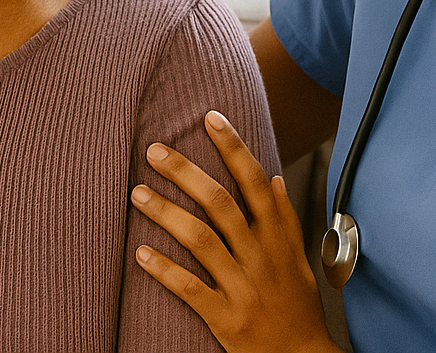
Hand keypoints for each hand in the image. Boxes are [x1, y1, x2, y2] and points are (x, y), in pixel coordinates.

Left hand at [131, 111, 338, 352]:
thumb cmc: (296, 304)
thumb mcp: (298, 258)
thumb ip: (285, 218)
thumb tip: (274, 177)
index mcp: (277, 238)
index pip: (254, 181)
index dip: (233, 147)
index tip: (210, 117)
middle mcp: (260, 257)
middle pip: (220, 204)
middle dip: (186, 173)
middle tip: (154, 150)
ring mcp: (242, 287)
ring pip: (201, 241)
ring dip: (166, 213)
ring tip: (137, 193)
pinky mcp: (225, 317)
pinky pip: (190, 288)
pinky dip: (164, 270)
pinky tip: (139, 253)